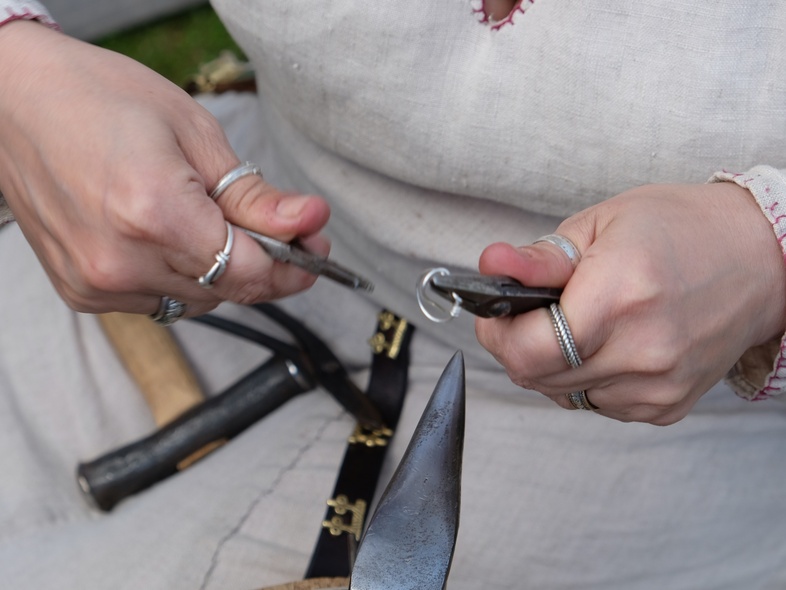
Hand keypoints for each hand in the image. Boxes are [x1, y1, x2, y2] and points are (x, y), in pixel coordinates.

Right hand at [0, 21, 329, 315]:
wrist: (12, 101)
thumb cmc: (100, 99)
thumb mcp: (194, 132)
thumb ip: (254, 194)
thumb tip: (309, 223)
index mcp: (153, 211)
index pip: (250, 271)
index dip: (292, 265)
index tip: (312, 247)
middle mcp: (120, 259)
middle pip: (228, 289)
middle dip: (263, 263)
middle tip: (278, 228)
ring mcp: (96, 281)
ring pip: (197, 300)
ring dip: (220, 271)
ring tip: (207, 220)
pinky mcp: (82, 292)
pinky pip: (159, 300)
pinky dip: (179, 276)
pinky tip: (168, 237)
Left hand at [475, 182, 785, 424]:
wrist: (760, 262)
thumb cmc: (681, 230)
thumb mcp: (603, 224)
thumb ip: (539, 257)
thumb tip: (490, 266)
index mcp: (621, 296)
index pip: (527, 350)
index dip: (498, 333)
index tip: (498, 313)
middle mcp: (642, 350)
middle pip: (537, 376)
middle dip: (520, 344)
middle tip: (536, 312)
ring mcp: (657, 386)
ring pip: (562, 393)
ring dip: (553, 363)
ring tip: (581, 322)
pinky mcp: (664, 406)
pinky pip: (597, 403)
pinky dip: (588, 377)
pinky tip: (609, 343)